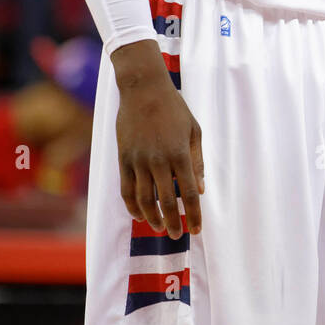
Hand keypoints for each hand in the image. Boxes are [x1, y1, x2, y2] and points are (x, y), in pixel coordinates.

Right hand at [114, 50, 204, 238]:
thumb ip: (197, 161)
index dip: (194, 215)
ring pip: (144, 199)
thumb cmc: (174, 108)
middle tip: (178, 236)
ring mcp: (138, 160)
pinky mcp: (123, 158)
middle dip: (174, 223)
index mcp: (180, 153)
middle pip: (167, 202)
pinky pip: (126, 189)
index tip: (197, 230)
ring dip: (152, 218)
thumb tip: (201, 190)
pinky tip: (139, 215)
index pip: (189, 193)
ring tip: (159, 228)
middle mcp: (159, 160)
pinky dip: (132, 206)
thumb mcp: (194, 131)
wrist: (143, 89)